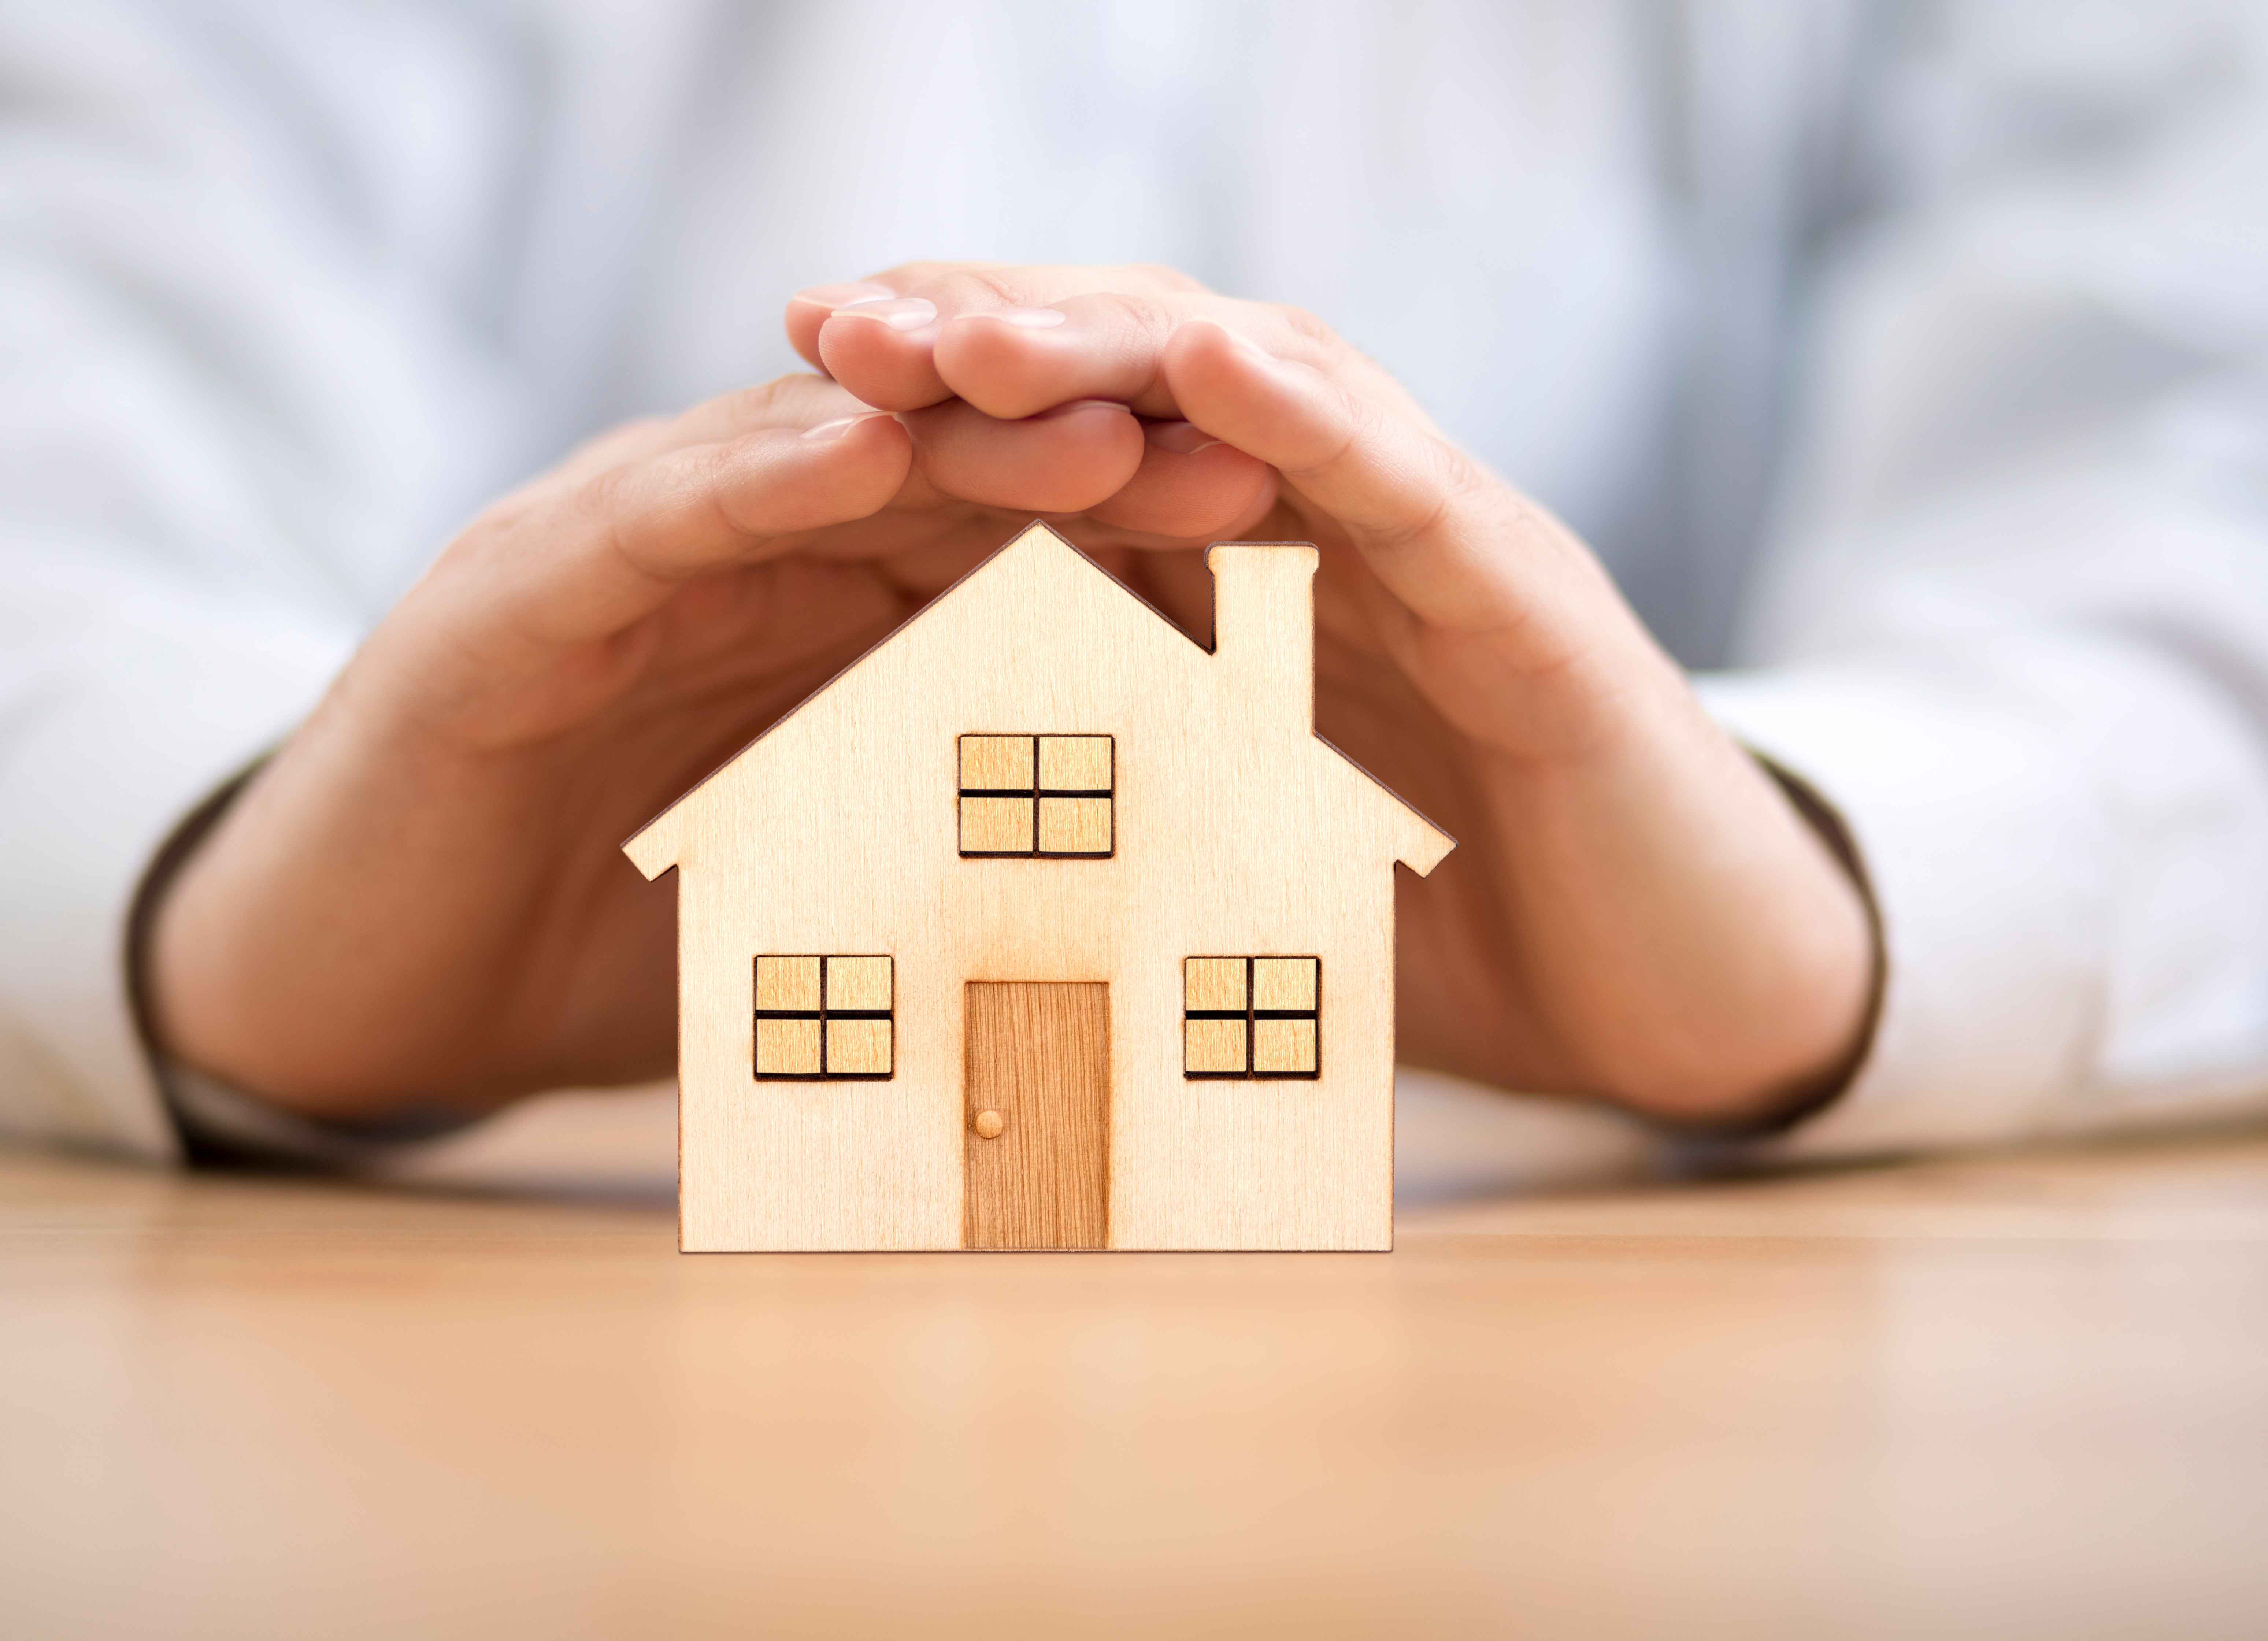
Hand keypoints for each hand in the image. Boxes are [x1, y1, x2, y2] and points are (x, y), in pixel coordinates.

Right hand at [146, 358, 1271, 1113]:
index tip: (1300, 538)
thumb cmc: (600, 958)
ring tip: (1101, 423)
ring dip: (953, 438)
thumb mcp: (813, 914)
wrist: (363, 992)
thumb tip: (1155, 951)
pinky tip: (857, 450)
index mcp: (807, 619)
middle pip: (933, 471)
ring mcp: (610, 556)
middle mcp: (723, 556)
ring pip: (802, 459)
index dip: (1148, 531)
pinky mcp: (504, 595)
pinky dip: (750, 477)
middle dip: (1092, 453)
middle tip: (1258, 451)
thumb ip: (950, 887)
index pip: (1001, 541)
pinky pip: (643, 515)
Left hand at [790, 264, 1876, 1123]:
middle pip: (1150, 379)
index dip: (939, 401)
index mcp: (1255, 581)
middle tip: (831, 325)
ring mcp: (1439, 551)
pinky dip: (1312, 418)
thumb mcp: (1228, 866)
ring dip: (1114, 344)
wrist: (1675, 1001)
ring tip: (968, 328)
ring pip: (1267, 394)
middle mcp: (1337, 532)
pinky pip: (1411, 488)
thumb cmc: (1447, 943)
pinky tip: (1211, 360)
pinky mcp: (1532, 608)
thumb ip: (1106, 815)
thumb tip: (899, 855)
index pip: (1082, 442)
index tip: (792, 381)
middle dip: (991, 338)